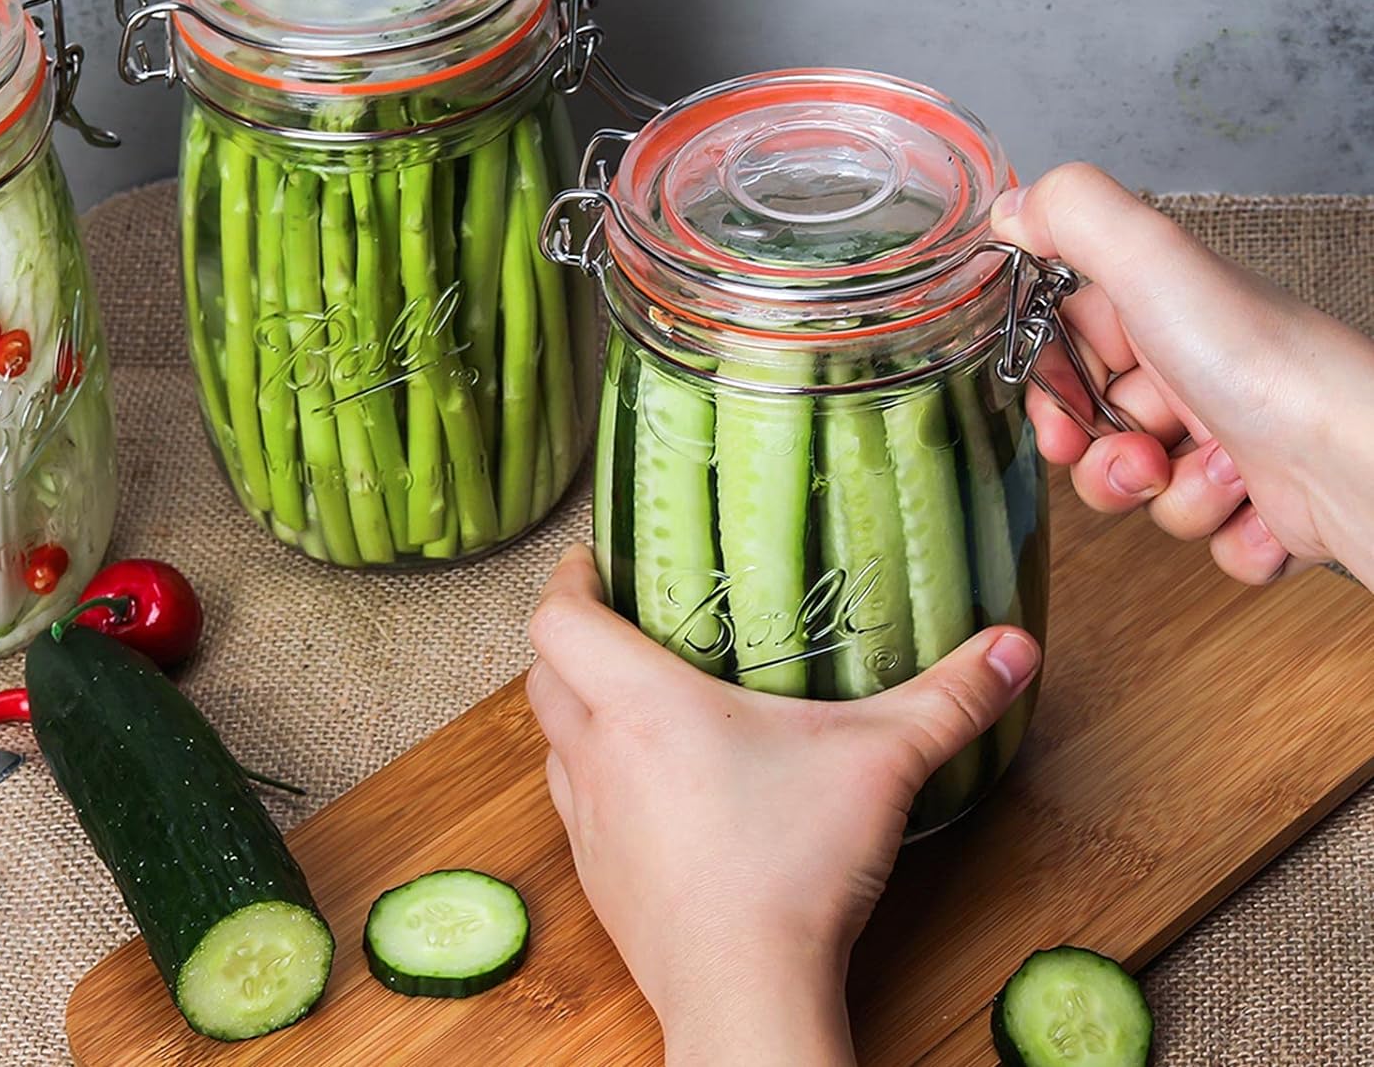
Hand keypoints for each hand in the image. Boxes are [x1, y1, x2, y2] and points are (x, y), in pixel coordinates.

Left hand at [527, 546, 1039, 1066]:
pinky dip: (596, 774)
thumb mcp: (882, 762)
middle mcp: (597, 754)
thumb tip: (1015, 646)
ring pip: (552, 740)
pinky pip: (575, 803)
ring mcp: (589, 823)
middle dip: (572, 638)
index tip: (595, 560)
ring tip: (634, 694)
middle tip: (621, 620)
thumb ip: (949, 699)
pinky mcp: (599, 879)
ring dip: (578, 708)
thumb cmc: (793, 868)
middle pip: (542, 672)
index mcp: (641, 703)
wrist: (745, 998)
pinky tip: (653, 785)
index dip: (568, 578)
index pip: (558, 616)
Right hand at [991, 163, 1373, 588]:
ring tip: (1220, 477)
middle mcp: (1196, 374)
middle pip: (1099, 432)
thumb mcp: (1152, 259)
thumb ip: (1071, 215)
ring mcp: (1231, 442)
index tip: (1057, 419)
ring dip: (1173, 497)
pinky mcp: (1267, 507)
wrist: (1360, 459)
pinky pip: (1211, 541)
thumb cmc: (1264, 364)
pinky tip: (1263, 510)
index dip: (1052, 393)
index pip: (1069, 356)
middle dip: (1105, 461)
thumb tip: (1010, 206)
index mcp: (1163, 315)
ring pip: (1149, 491)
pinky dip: (1231, 536)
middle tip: (1139, 458)